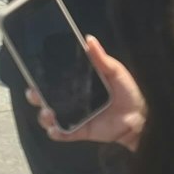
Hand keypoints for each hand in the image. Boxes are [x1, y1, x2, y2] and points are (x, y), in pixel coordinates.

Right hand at [26, 36, 145, 148]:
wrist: (141, 117)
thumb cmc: (128, 92)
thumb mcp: (115, 71)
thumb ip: (101, 58)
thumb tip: (89, 39)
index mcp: (77, 85)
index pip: (53, 81)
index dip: (40, 79)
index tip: (33, 75)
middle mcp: (72, 101)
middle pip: (45, 99)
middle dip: (35, 97)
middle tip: (34, 94)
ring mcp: (74, 117)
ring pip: (50, 118)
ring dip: (44, 116)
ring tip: (48, 113)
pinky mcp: (80, 131)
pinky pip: (63, 134)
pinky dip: (56, 133)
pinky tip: (54, 129)